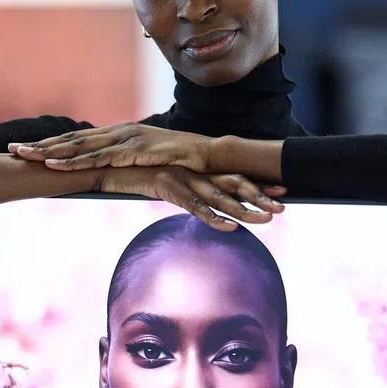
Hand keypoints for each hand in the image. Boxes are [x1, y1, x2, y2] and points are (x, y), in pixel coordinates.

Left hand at [8, 124, 212, 172]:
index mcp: (119, 134)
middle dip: (40, 145)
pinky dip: (75, 162)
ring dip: (50, 153)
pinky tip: (56, 166)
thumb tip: (115, 176)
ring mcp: (126, 139)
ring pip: (81, 147)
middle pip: (72, 140)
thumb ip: (130, 166)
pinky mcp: (135, 151)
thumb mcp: (150, 163)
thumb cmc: (181, 162)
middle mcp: (119, 132)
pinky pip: (99, 159)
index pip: (78, 139)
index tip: (25, 149)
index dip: (50, 144)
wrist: (210, 156)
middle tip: (11, 149)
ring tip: (25, 157)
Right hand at [95, 166, 285, 230]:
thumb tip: (197, 204)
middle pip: (233, 183)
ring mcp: (181, 177)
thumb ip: (181, 191)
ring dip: (245, 209)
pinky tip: (230, 227)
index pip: (232, 176)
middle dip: (260, 195)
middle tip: (284, 208)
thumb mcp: (161, 184)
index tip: (280, 192)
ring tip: (267, 220)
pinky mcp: (165, 186)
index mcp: (194, 169)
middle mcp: (192, 170)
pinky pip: (194, 205)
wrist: (102, 160)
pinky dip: (213, 217)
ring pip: (219, 196)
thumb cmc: (130, 174)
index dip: (257, 184)